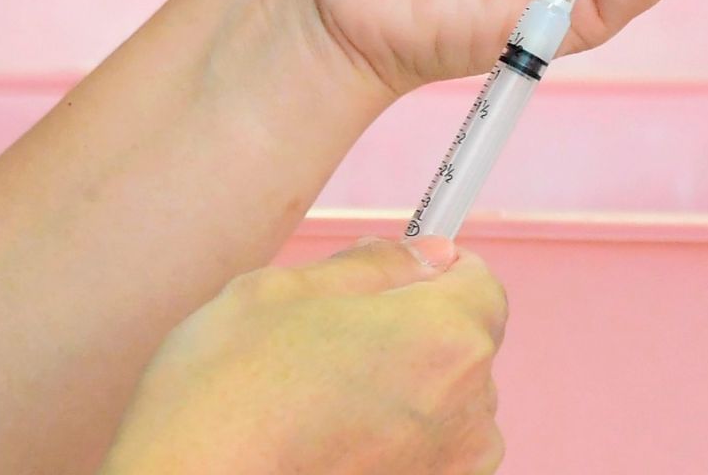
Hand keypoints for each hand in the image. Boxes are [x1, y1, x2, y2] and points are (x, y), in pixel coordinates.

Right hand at [103, 239, 507, 474]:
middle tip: (330, 339)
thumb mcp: (283, 291)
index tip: (396, 276)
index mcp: (444, 336)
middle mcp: (470, 407)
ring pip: (445, 403)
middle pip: (463, 345)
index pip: (481, 283)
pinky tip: (331, 439)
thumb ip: (371, 267)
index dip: (436, 271)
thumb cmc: (227, 390)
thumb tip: (425, 254)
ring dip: (404, 391)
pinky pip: (429, 453)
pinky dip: (394, 441)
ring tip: (321, 398)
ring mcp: (453, 466)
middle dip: (412, 332)